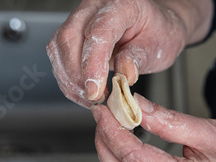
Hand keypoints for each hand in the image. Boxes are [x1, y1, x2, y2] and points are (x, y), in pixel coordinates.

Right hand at [46, 0, 207, 107]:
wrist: (154, 28)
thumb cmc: (157, 34)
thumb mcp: (157, 47)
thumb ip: (138, 58)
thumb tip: (124, 76)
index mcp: (122, 4)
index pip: (99, 31)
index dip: (93, 63)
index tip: (94, 90)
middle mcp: (95, 7)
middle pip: (70, 37)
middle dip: (77, 75)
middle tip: (94, 98)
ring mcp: (80, 18)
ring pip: (59, 48)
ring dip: (70, 80)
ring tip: (90, 98)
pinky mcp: (72, 34)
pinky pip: (59, 56)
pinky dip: (68, 79)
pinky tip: (83, 92)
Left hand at [91, 94, 215, 161]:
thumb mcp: (210, 130)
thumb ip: (168, 120)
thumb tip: (134, 106)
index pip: (134, 157)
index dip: (113, 130)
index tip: (104, 108)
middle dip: (104, 145)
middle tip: (102, 115)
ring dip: (112, 153)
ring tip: (111, 124)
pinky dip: (126, 160)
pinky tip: (128, 139)